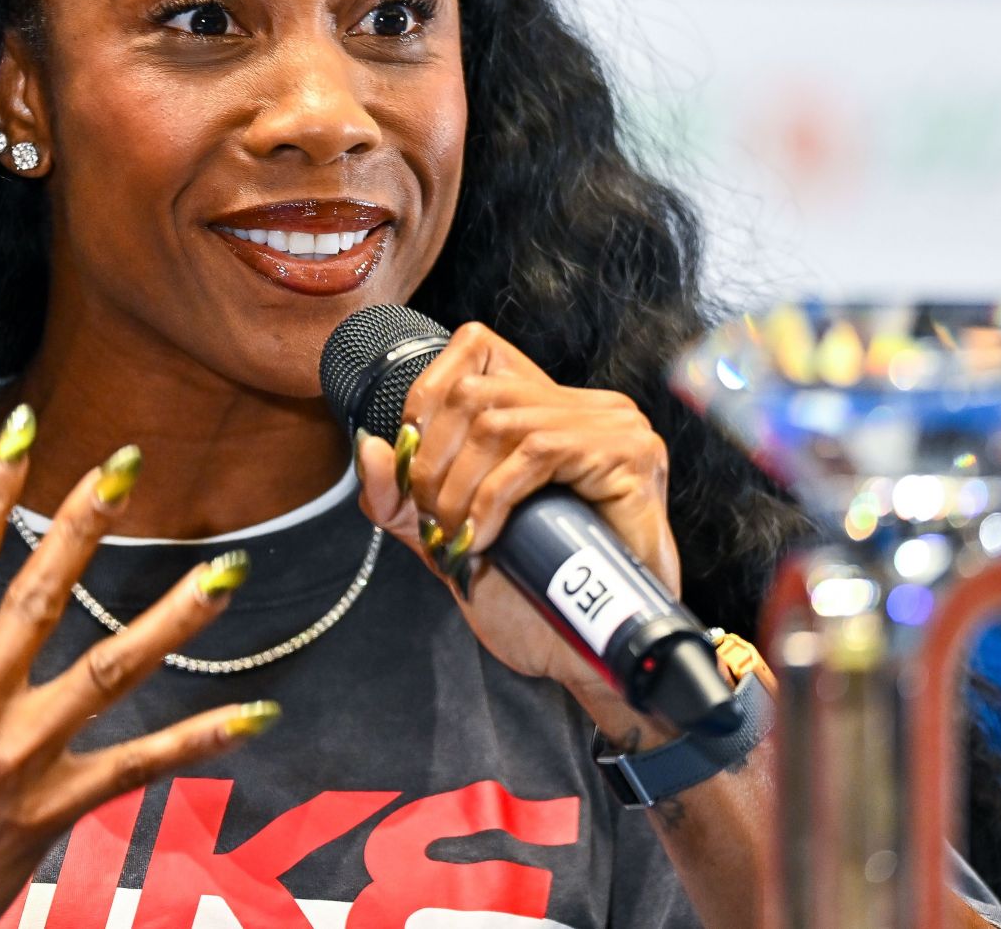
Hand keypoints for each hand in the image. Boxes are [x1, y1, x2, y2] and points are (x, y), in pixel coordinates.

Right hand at [0, 410, 272, 928]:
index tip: (21, 428)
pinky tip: (257, 715)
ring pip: (110, 675)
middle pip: (42, 597)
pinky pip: (137, 769)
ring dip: (173, 622)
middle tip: (130, 462)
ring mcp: (19, 760)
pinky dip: (199, 742)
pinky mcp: (53, 812)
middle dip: (87, 524)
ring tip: (228, 573)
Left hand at [354, 322, 678, 723]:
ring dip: (459, 487)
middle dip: (434, 461)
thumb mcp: (449, 535)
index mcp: (545, 408)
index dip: (424, 397)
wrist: (586, 653)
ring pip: (500, 424)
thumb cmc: (529, 594)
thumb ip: (405, 496)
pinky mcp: (630, 455)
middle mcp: (584, 404)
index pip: (473, 347)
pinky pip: (538, 454)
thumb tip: (371, 446)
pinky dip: (493, 498)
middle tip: (434, 521)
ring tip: (457, 536)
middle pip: (474, 392)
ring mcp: (613, 425)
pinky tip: (485, 538)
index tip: (411, 468)